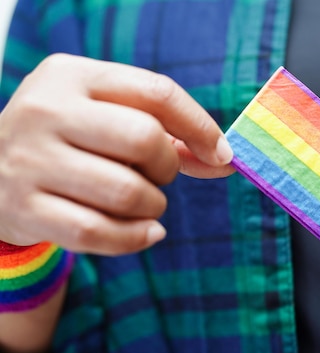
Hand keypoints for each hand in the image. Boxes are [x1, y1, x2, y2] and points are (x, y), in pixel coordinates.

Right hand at [0, 54, 234, 254]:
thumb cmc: (73, 142)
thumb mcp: (108, 118)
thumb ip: (168, 134)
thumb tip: (225, 160)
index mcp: (72, 76)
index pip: (157, 92)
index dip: (200, 126)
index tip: (221, 154)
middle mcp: (45, 110)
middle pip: (144, 138)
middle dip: (167, 166)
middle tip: (158, 176)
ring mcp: (28, 161)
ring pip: (126, 191)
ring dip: (153, 206)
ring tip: (144, 203)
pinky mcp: (23, 209)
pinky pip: (97, 232)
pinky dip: (135, 238)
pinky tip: (147, 232)